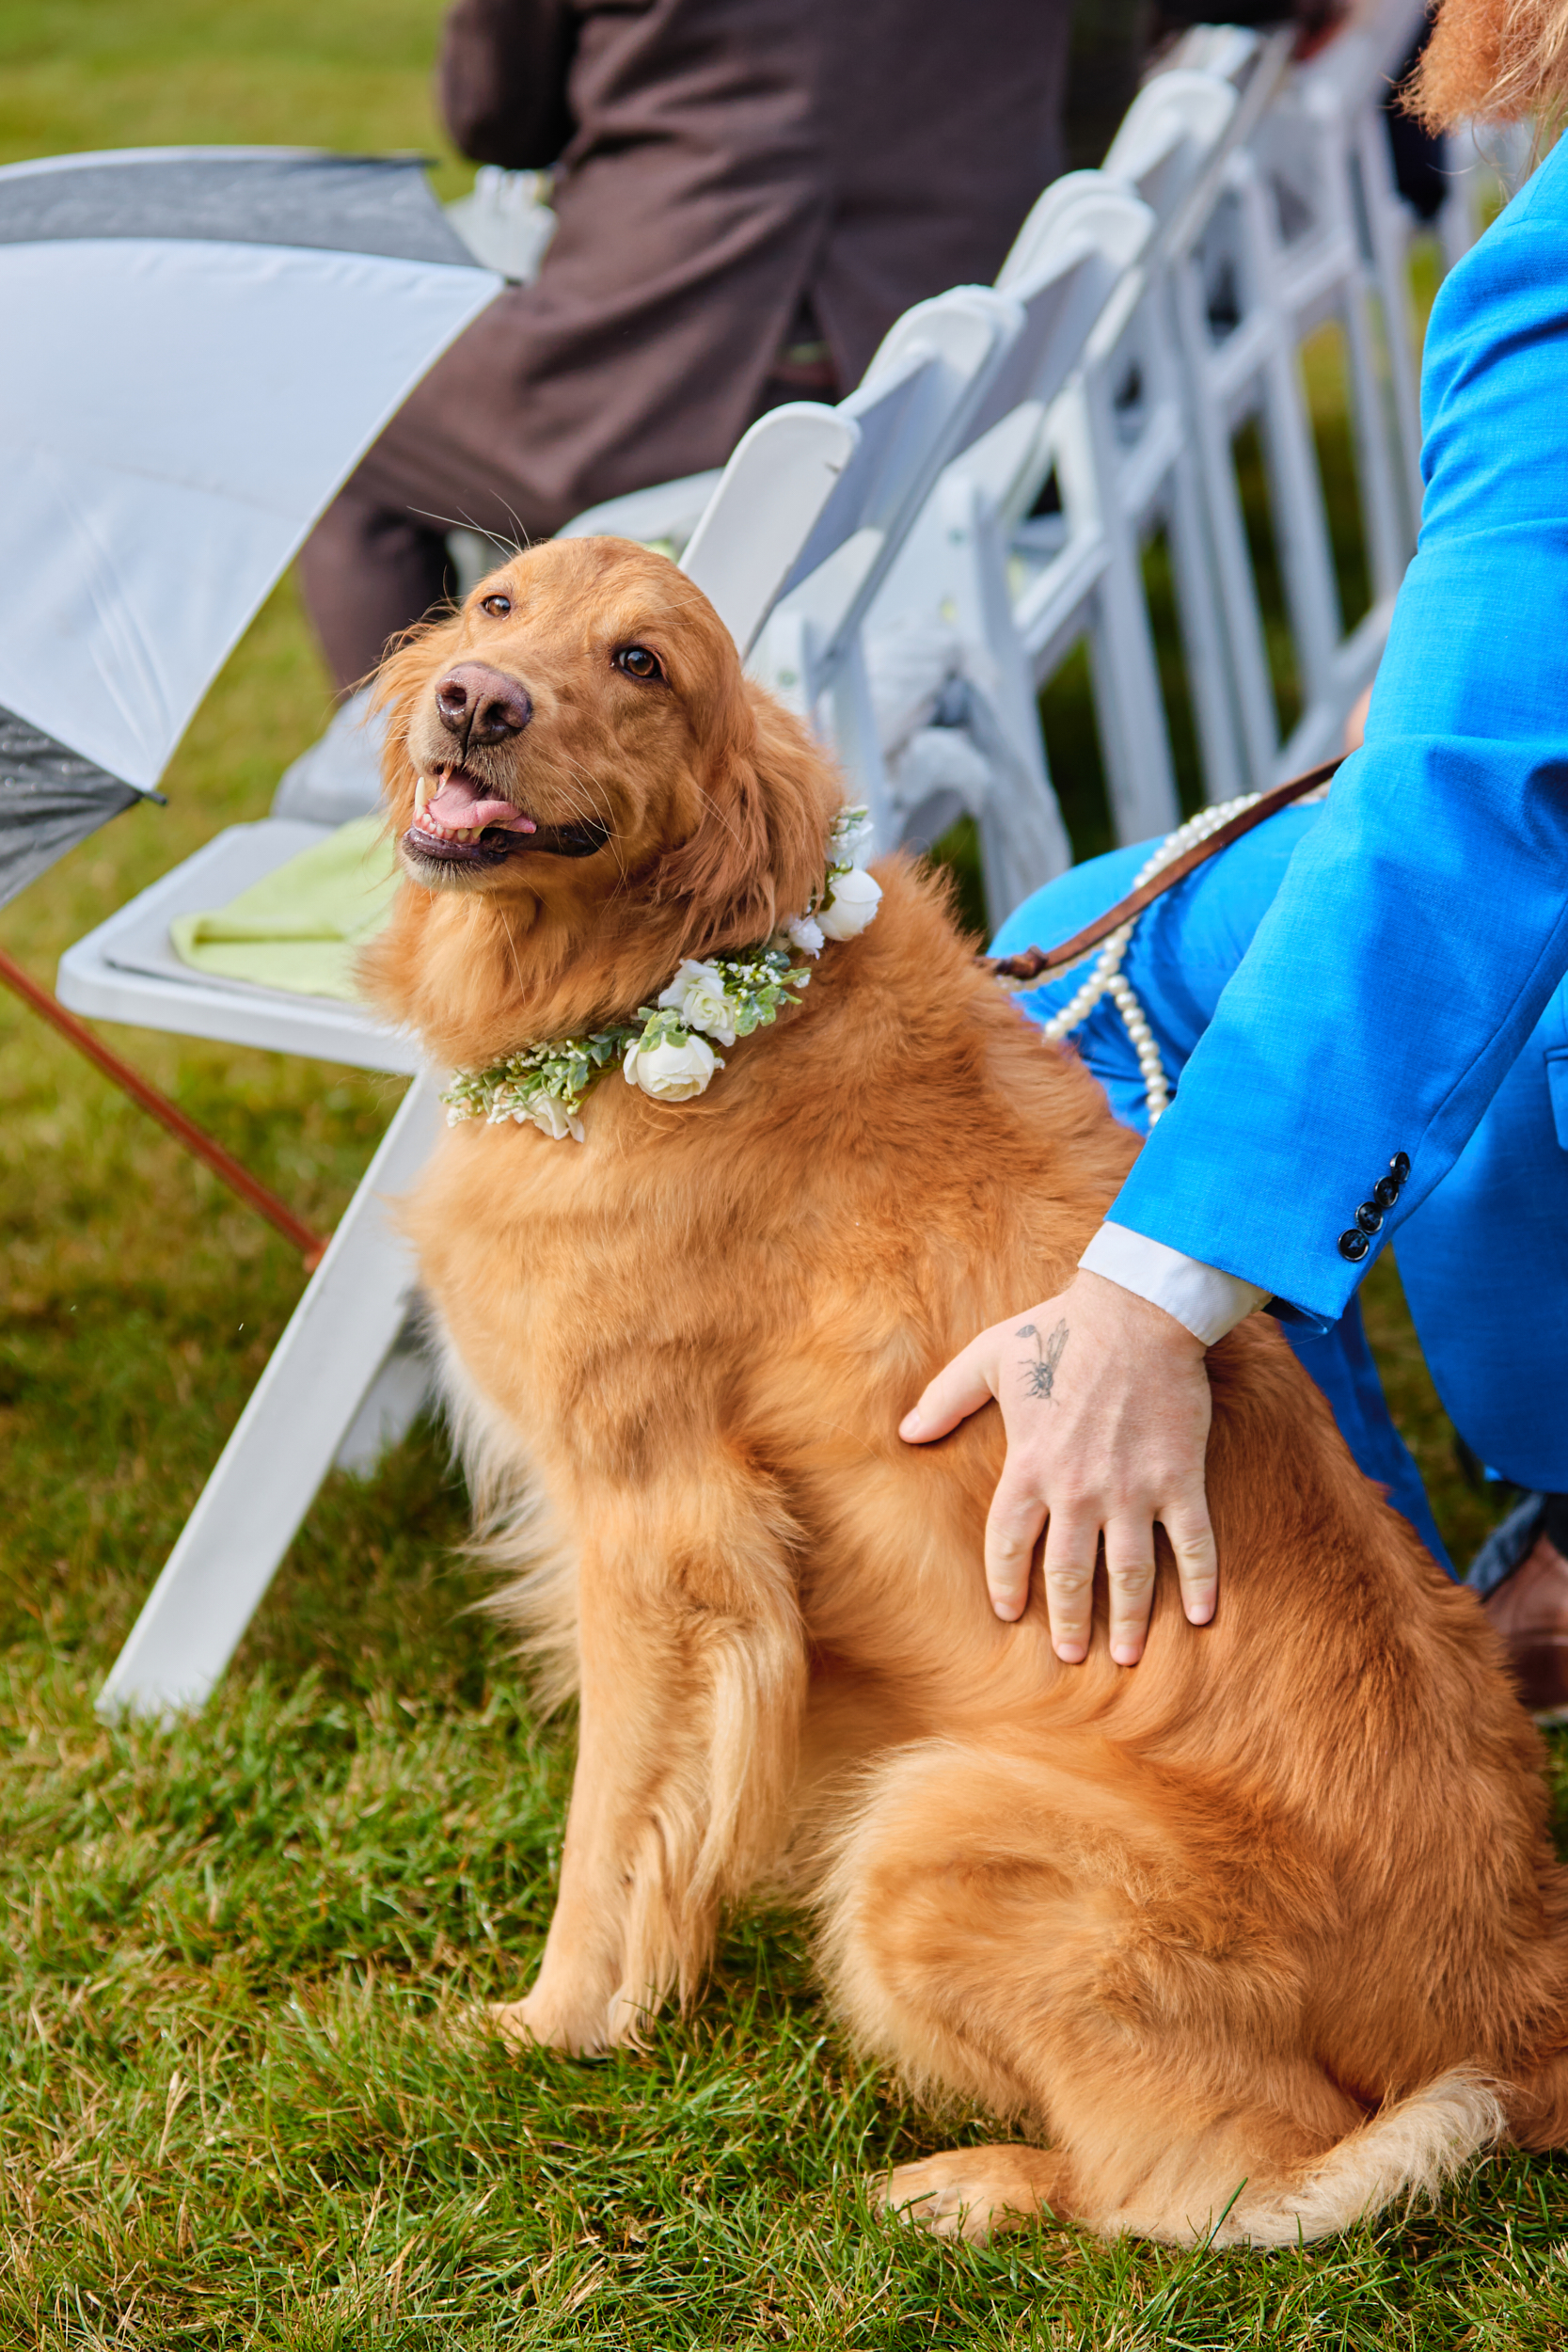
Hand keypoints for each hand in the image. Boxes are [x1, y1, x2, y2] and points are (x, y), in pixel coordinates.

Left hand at [899, 1270, 1215, 1665]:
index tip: (1010, 1614)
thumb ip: (945, 1398)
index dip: (1007, 1585)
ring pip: (1130, 1573)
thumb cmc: (1059, 1330)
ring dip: (1130, 1620)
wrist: (1136, 1311)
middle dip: (1070, 1621)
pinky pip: (1193, 1543)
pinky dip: (1201, 1583)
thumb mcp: (988, 1358)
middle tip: (1072, 1656)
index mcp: (1028, 1466)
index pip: (1008, 1545)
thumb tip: (906, 1432)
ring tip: (1129, 1656)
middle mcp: (1077, 1490)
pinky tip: (1202, 1617)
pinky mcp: (1180, 1479)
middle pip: (1069, 1574)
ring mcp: (1132, 1489)